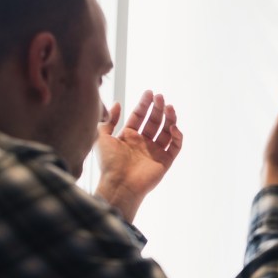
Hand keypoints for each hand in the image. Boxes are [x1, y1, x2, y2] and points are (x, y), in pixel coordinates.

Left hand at [94, 90, 182, 221]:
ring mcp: (155, 152)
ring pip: (167, 131)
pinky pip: (175, 146)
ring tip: (170, 107)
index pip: (140, 116)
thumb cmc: (108, 163)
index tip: (150, 93)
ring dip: (170, 118)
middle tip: (160, 97)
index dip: (145, 104)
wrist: (119, 184)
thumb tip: (117, 103)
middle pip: (154, 121)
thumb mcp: (101, 137)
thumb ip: (108, 120)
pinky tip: (172, 127)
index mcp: (129, 136)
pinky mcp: (165, 161)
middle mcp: (143, 143)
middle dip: (158, 108)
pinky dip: (177, 136)